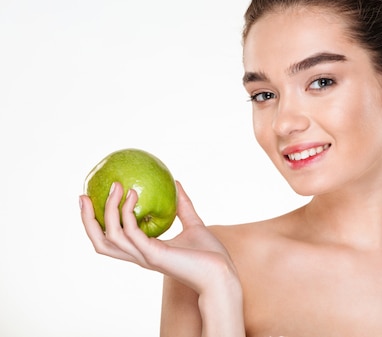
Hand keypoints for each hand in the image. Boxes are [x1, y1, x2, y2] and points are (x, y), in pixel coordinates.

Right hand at [80, 181, 239, 295]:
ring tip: (117, 186)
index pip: (111, 239)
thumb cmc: (210, 255)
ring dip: (109, 209)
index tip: (92, 199)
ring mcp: (144, 256)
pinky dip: (128, 213)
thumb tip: (176, 183)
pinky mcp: (154, 255)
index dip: (97, 223)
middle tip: (84, 195)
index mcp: (145, 250)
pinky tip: (134, 195)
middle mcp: (139, 255)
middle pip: (100, 242)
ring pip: (111, 236)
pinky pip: (132, 233)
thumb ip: (183, 206)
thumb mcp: (194, 224)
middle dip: (87, 220)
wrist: (222, 274)